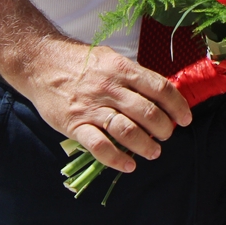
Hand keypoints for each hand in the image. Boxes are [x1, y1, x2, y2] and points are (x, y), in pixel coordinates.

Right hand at [15, 37, 192, 173]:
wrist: (40, 63)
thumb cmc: (81, 62)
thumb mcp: (112, 59)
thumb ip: (134, 76)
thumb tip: (161, 94)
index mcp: (123, 69)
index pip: (160, 89)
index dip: (178, 106)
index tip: (185, 118)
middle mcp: (110, 88)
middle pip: (148, 112)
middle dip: (164, 129)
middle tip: (167, 135)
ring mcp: (92, 107)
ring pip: (127, 131)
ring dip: (146, 145)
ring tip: (153, 152)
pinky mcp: (75, 124)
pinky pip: (99, 146)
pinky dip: (117, 159)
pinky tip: (128, 165)